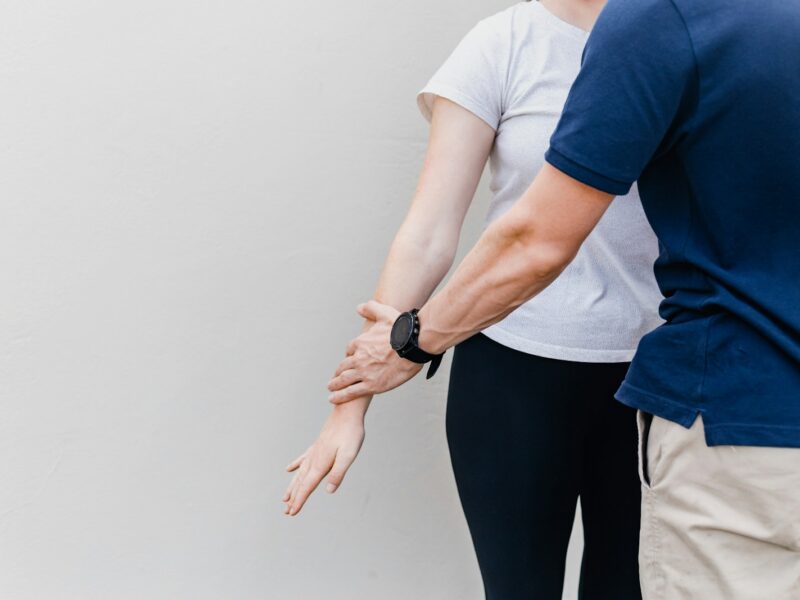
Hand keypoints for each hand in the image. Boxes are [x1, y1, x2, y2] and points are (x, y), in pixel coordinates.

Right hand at [283, 398, 367, 515]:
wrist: (347, 412)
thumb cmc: (350, 433)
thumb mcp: (348, 455)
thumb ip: (338, 473)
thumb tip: (329, 491)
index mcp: (320, 464)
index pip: (307, 487)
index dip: (299, 501)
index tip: (291, 513)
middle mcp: (314, 459)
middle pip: (301, 482)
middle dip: (294, 497)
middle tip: (286, 511)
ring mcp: (314, 451)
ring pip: (299, 473)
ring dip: (292, 486)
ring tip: (284, 497)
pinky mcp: (318, 445)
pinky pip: (303, 459)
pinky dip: (295, 465)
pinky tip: (289, 469)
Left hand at [327, 301, 422, 404]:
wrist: (414, 346)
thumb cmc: (402, 330)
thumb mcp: (385, 313)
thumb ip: (371, 308)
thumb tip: (359, 308)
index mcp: (361, 342)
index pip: (350, 350)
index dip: (350, 354)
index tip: (350, 359)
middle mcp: (359, 358)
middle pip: (343, 366)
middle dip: (338, 372)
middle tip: (334, 378)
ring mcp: (364, 372)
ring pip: (344, 380)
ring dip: (335, 384)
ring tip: (331, 388)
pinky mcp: (372, 385)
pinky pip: (351, 392)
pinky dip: (340, 396)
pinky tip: (333, 398)